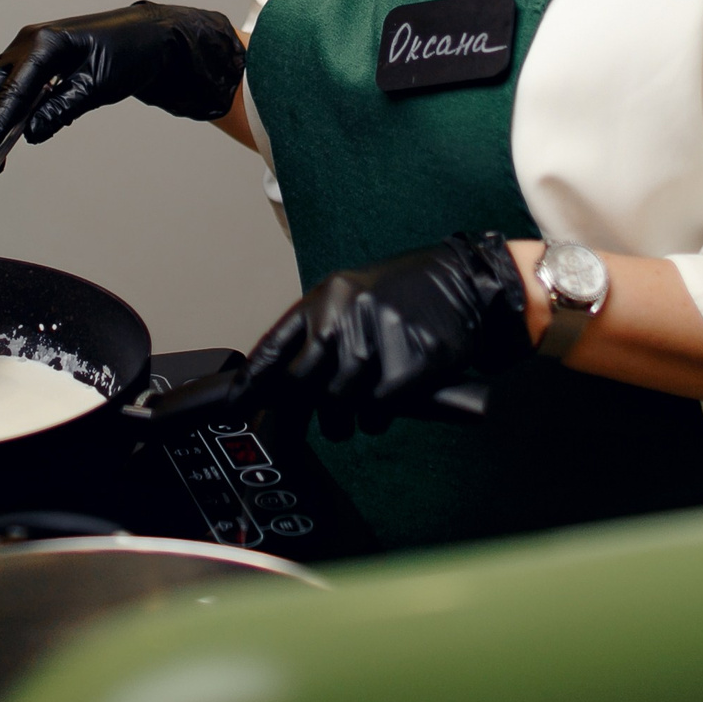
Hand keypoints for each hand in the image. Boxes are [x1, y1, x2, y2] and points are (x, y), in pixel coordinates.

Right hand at [0, 3, 244, 158]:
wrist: (148, 36)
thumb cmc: (127, 54)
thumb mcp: (98, 86)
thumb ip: (61, 109)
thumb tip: (30, 135)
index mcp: (44, 43)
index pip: (11, 90)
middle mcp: (30, 41)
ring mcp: (31, 47)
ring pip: (1, 87)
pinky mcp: (38, 58)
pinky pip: (18, 85)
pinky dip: (16, 109)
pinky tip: (26, 130)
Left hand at [242, 233, 531, 438]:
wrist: (466, 282)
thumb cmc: (407, 294)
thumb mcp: (353, 295)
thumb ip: (319, 330)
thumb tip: (282, 382)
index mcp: (326, 296)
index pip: (275, 347)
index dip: (251, 383)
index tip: (236, 405)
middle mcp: (346, 314)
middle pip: (302, 384)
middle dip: (303, 410)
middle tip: (311, 418)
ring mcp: (379, 340)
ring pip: (339, 404)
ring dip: (345, 418)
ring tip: (358, 407)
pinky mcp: (410, 366)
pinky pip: (377, 411)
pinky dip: (378, 416)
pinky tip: (387, 402)